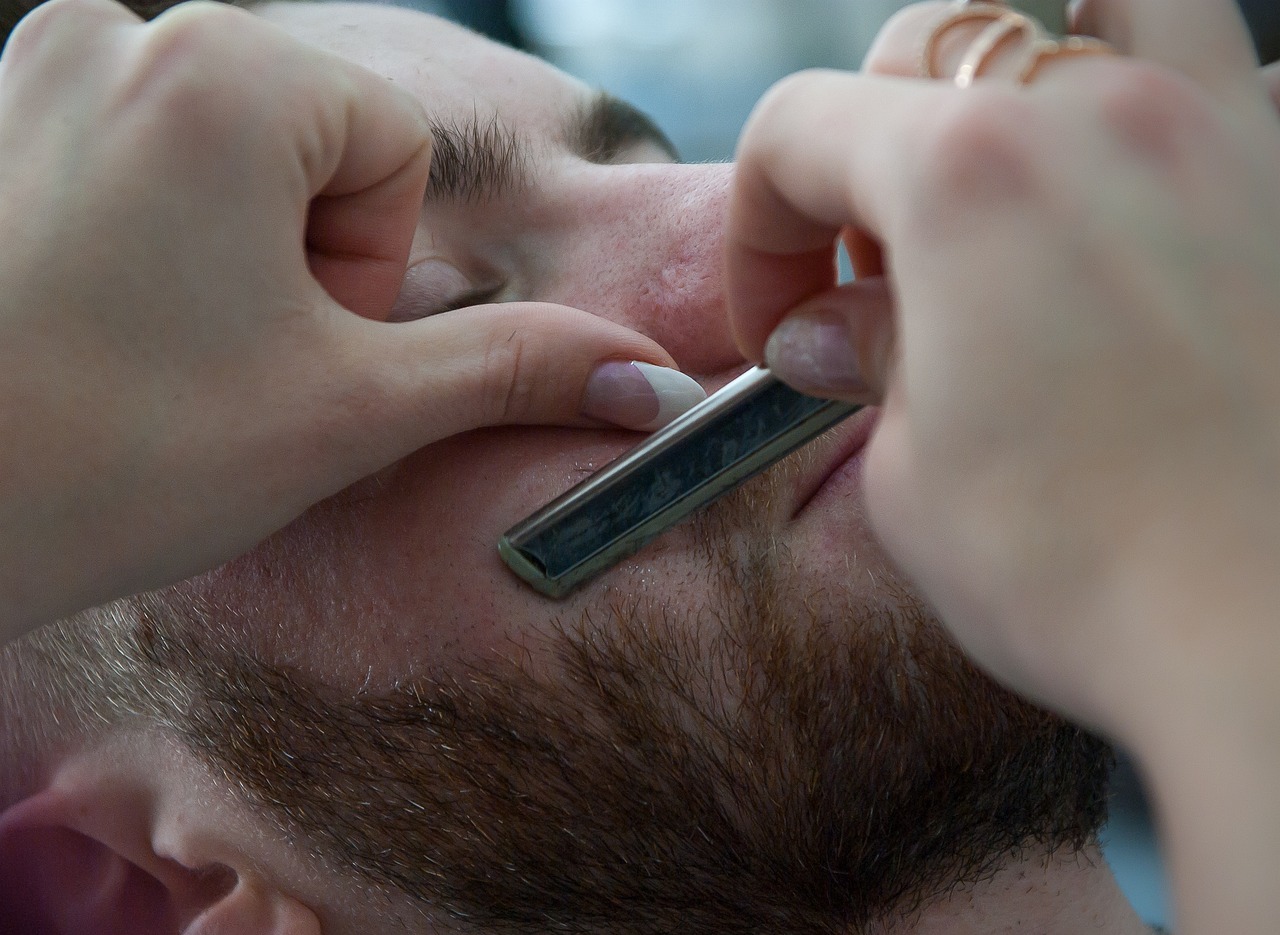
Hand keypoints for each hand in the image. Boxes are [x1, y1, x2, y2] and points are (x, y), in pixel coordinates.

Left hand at [0, 0, 693, 639]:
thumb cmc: (116, 457)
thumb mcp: (353, 409)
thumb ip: (516, 369)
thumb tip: (652, 382)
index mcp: (226, 71)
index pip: (394, 150)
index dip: (371, 273)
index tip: (289, 347)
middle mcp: (120, 30)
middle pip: (312, 144)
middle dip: (301, 262)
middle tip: (223, 359)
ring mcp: (35, 65)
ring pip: (227, 152)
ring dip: (232, 253)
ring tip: (158, 344)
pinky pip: (138, 153)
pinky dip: (154, 234)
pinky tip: (100, 320)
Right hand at [727, 0, 1279, 732]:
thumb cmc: (1090, 576)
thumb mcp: (909, 473)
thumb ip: (865, 363)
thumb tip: (830, 330)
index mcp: (968, 178)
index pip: (799, 130)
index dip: (756, 229)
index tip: (774, 319)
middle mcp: (1101, 118)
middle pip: (923, 53)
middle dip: (860, 164)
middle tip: (867, 284)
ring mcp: (1223, 136)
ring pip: (1087, 12)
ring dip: (1008, 80)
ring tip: (994, 187)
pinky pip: (1216, 78)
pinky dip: (1143, 107)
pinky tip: (1123, 208)